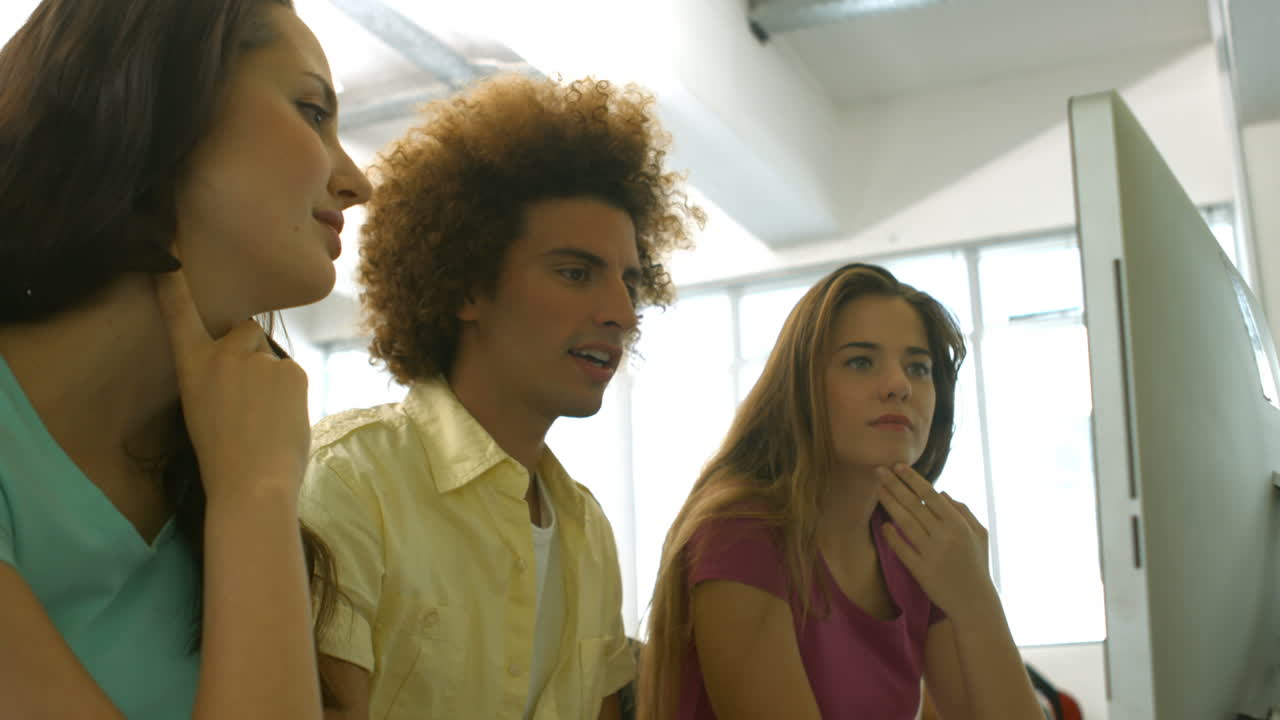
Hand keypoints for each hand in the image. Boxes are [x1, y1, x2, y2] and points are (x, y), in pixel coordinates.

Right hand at [154, 265, 310, 500]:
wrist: (251, 484)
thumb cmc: (225, 460)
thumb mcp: (205, 411)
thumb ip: (221, 380)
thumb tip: (251, 371)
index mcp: (192, 367)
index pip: (179, 314)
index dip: (173, 283)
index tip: (168, 250)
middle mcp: (222, 354)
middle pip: (245, 333)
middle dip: (250, 353)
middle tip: (250, 399)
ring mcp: (257, 359)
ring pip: (272, 362)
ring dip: (273, 383)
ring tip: (264, 423)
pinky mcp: (289, 369)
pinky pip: (292, 378)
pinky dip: (290, 397)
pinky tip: (281, 423)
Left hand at [876, 464, 991, 615]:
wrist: (974, 601)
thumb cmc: (976, 565)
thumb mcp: (980, 535)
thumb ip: (963, 511)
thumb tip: (941, 493)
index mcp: (959, 524)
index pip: (931, 495)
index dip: (913, 479)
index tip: (898, 466)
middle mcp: (945, 536)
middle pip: (914, 504)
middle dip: (895, 484)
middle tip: (879, 470)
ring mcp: (932, 553)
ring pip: (905, 522)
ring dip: (890, 503)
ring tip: (878, 489)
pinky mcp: (921, 570)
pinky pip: (903, 549)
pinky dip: (892, 536)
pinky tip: (883, 524)